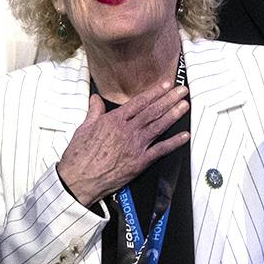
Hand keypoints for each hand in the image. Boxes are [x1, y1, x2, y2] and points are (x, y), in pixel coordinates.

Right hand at [55, 84, 190, 206]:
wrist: (79, 179)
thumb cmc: (79, 156)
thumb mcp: (83, 128)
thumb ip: (94, 111)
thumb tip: (96, 99)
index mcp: (114, 120)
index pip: (139, 102)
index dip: (155, 92)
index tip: (166, 84)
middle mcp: (127, 130)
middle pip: (153, 111)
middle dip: (169, 99)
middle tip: (182, 90)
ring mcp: (135, 146)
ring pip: (159, 126)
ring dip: (174, 114)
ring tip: (185, 105)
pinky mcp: (139, 162)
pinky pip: (160, 150)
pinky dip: (174, 142)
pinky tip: (184, 136)